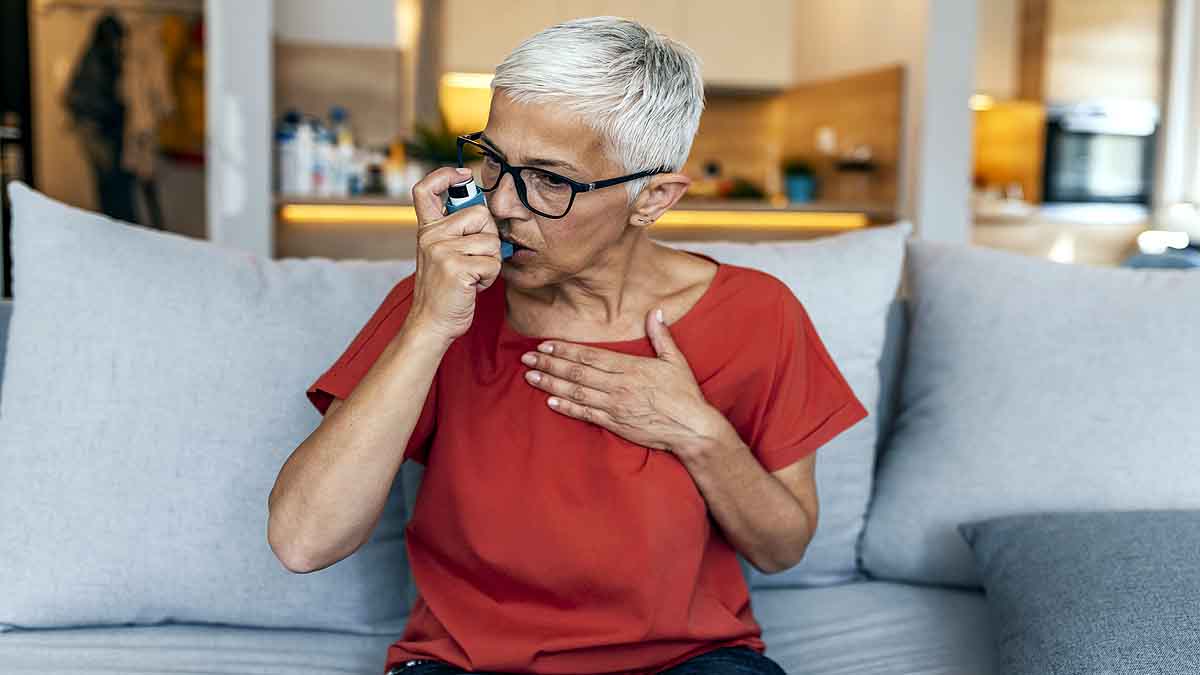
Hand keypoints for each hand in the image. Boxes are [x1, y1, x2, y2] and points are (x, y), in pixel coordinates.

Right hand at [408, 167, 502, 344]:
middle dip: (489, 238)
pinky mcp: (456, 267)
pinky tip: (473, 286)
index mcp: (427, 230)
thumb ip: (456, 232)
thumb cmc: (445, 292)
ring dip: (490, 262)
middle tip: (474, 260)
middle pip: (481, 214)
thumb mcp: (443, 254)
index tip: (464, 175)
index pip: (425, 189)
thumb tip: (485, 212)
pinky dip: (490, 278)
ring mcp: (442, 250)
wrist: (431, 324)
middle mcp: (431, 236)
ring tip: (472, 275)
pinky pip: (493, 263)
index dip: (444, 175)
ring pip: (492, 241)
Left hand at [519, 307, 729, 457]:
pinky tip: (550, 400)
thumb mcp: (675, 360)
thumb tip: (655, 311)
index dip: (565, 349)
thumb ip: (661, 336)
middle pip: (577, 372)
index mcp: (630, 367)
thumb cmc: (684, 394)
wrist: (691, 429)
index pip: (590, 356)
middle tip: (527, 358)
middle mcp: (618, 385)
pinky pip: (586, 414)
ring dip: (551, 383)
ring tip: (530, 376)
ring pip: (576, 392)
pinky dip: (566, 407)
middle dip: (550, 363)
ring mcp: (614, 406)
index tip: (545, 344)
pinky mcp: (615, 423)